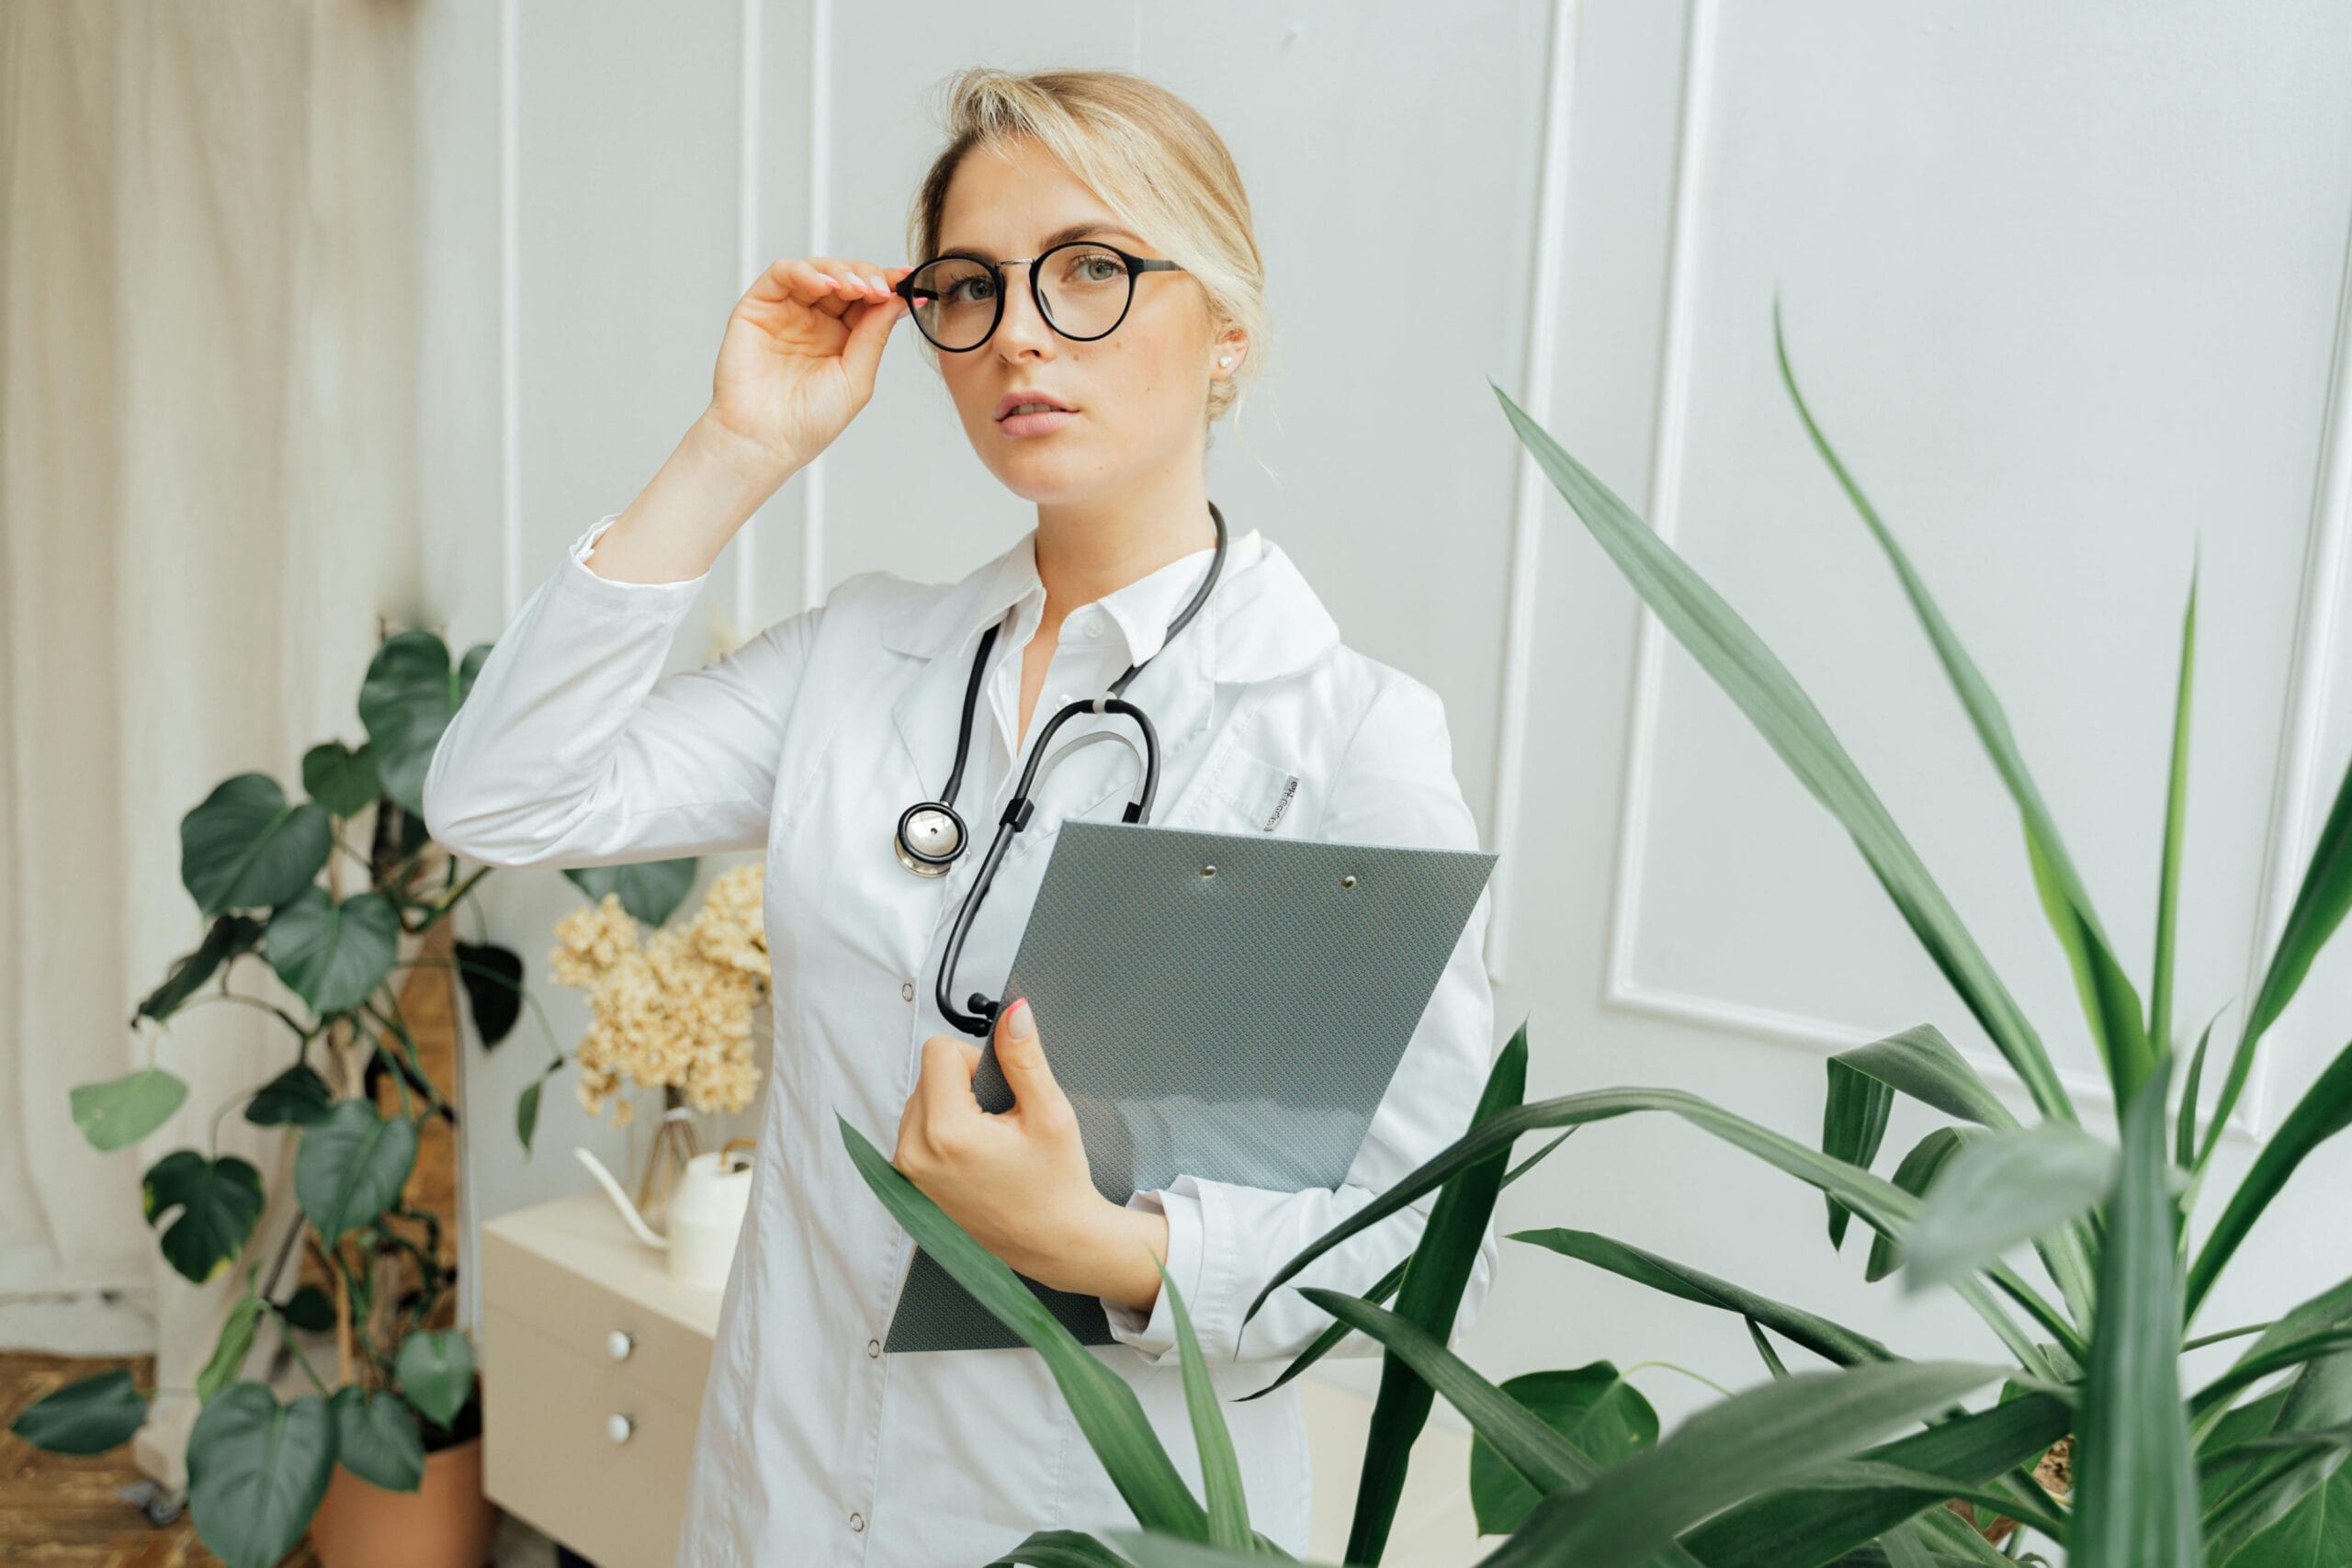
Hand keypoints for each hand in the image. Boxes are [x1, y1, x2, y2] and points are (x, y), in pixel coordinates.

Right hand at [704, 256, 912, 478]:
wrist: (765, 441)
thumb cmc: (809, 422)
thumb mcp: (856, 378)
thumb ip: (875, 335)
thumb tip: (900, 300)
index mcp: (841, 338)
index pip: (867, 300)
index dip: (887, 285)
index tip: (908, 280)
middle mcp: (815, 321)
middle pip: (845, 278)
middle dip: (868, 277)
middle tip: (881, 289)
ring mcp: (787, 312)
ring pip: (817, 270)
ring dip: (842, 272)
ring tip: (857, 288)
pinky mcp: (758, 306)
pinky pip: (782, 274)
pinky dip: (806, 271)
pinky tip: (826, 285)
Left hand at [892, 996, 1129, 1294]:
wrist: (1052, 1243)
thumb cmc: (1056, 1186)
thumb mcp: (1050, 1114)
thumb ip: (1025, 1057)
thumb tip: (1013, 1014)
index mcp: (947, 1132)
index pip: (938, 1050)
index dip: (976, 1060)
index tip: (1000, 1091)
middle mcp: (915, 1152)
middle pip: (928, 1074)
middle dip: (964, 1084)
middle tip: (1000, 1120)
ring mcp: (907, 1171)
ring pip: (921, 1099)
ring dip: (953, 1107)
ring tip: (989, 1142)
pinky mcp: (907, 1182)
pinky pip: (916, 1129)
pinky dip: (943, 1130)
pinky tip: (974, 1156)